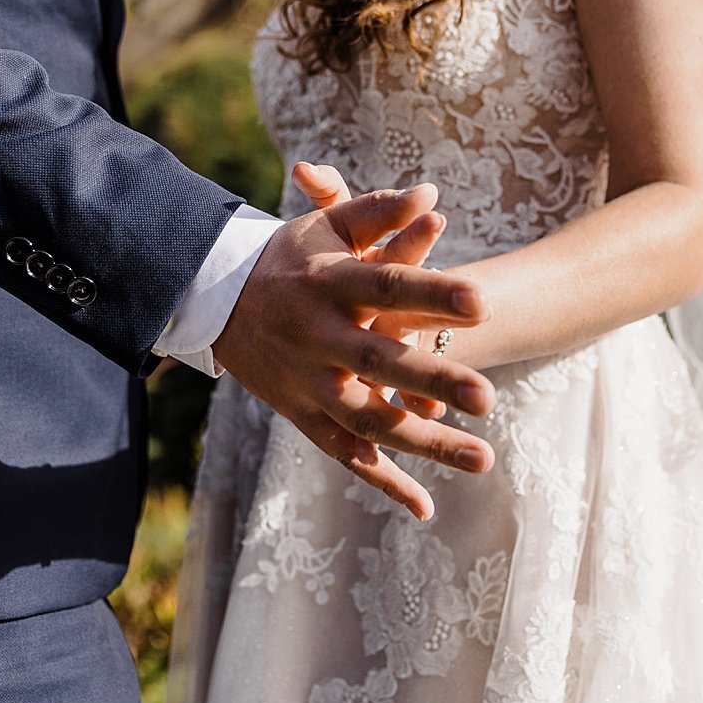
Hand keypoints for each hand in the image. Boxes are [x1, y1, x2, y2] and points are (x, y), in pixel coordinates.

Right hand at [213, 176, 496, 519]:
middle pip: (377, 361)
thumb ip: (379, 212)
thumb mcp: (326, 227)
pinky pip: (345, 455)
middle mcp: (316, 336)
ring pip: (367, 421)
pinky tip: (426, 507)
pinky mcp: (303, 416)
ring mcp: (308, 383)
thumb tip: (432, 195)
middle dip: (431, 380)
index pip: (385, 285)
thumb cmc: (289, 257)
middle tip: (487, 397)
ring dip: (423, 444)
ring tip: (483, 459)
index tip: (481, 301)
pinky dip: (382, 483)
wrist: (214, 300)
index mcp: (327, 283)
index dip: (430, 293)